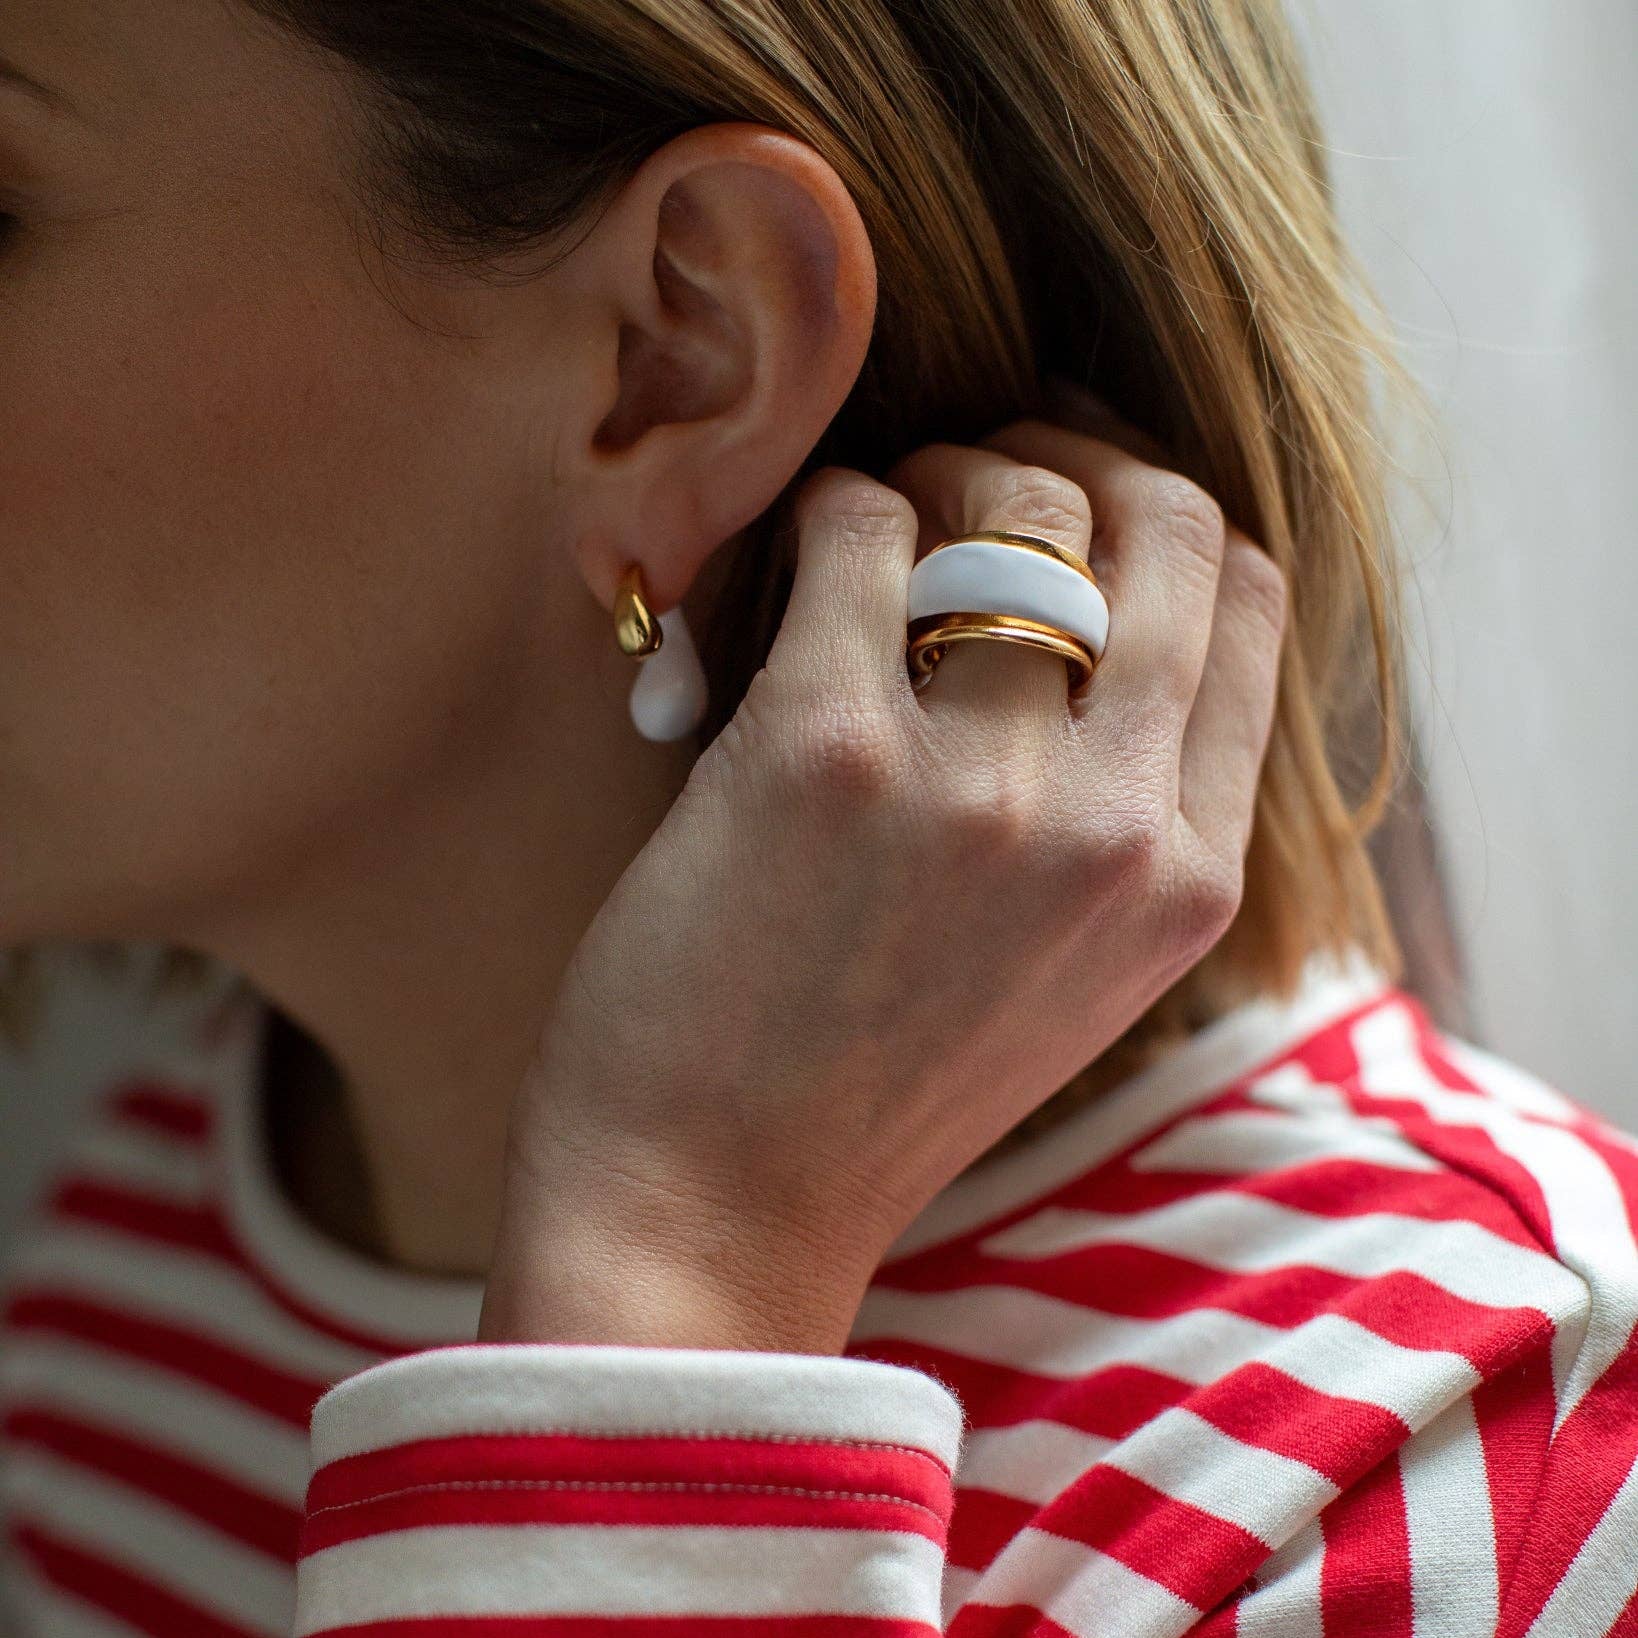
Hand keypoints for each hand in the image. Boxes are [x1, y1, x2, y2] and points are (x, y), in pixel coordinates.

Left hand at [479, 378, 1288, 1353]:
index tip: (1093, 490)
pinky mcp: (825, 749)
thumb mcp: (1069, 974)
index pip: (1250, 603)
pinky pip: (864, 534)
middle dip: (1077, 458)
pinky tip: (795, 550)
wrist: (717, 1207)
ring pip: (1014, 508)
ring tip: (885, 510)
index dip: (1170, 515)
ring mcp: (976, 786)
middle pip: (1163, 522)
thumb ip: (1119, 816)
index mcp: (1190, 881)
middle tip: (982, 476)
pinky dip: (833, 508)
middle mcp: (1112, 827)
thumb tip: (1100, 618)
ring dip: (946, 473)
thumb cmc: (874, 1089)